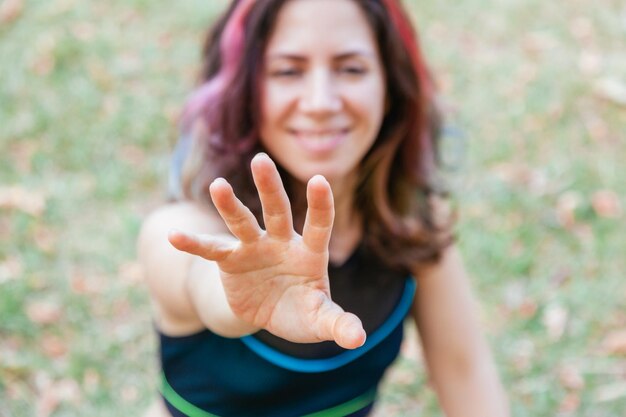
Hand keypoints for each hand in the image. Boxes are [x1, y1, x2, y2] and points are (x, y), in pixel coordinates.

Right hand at [168, 153, 365, 348]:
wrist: (268, 312)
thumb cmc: (301, 311)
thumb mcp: (320, 320)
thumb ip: (338, 324)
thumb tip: (357, 339)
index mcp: (309, 252)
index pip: (318, 224)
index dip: (320, 204)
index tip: (319, 179)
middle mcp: (281, 242)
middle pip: (277, 211)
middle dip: (269, 187)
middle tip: (261, 160)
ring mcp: (254, 247)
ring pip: (242, 222)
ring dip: (229, 205)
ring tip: (218, 185)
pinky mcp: (230, 260)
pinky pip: (211, 249)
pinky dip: (194, 244)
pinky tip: (174, 236)